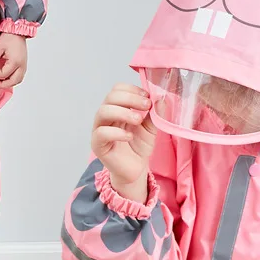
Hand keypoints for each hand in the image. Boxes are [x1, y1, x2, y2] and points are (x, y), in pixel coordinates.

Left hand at [0, 33, 27, 88]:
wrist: (17, 31)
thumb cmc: (9, 37)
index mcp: (15, 61)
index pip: (4, 74)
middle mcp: (22, 65)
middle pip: (13, 81)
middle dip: (3, 84)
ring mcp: (24, 65)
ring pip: (18, 80)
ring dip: (9, 83)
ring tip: (0, 82)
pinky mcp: (24, 64)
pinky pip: (20, 76)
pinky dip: (13, 79)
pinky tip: (6, 77)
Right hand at [91, 83, 156, 202]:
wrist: (135, 169)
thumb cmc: (139, 146)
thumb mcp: (151, 127)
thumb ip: (155, 114)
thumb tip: (162, 98)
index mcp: (117, 107)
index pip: (117, 89)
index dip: (132, 89)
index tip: (147, 96)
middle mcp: (106, 116)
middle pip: (110, 97)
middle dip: (130, 98)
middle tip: (146, 105)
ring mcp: (99, 129)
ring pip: (103, 111)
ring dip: (123, 112)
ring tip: (138, 120)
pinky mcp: (98, 145)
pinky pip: (101, 133)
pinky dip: (117, 132)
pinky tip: (129, 136)